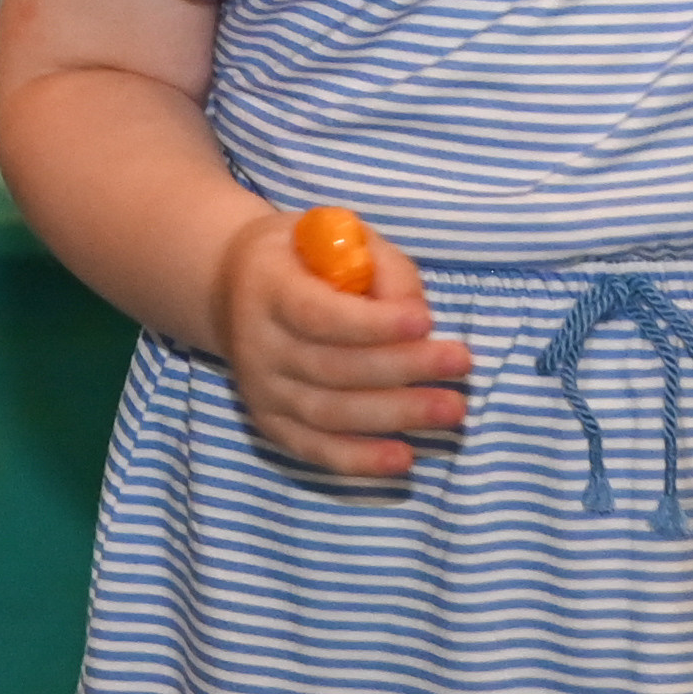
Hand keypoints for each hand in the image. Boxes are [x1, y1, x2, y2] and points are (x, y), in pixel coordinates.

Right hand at [217, 208, 471, 479]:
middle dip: (404, 369)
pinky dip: (360, 460)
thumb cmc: (303, 256)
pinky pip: (317, 450)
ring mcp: (262, 391)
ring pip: (332, 413)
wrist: (232, 288)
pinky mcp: (270, 425)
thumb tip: (418, 316)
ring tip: (452, 408)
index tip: (427, 320)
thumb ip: (379, 267)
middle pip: (335, 368)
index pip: (321, 315)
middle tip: (460, 364)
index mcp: (270, 289)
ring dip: (397, 415)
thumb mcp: (336, 233)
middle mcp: (258, 346)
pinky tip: (404, 459)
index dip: (374, 323)